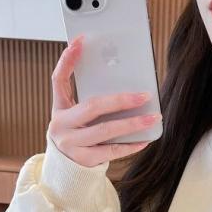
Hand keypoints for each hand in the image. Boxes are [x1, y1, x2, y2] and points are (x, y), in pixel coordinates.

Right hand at [48, 34, 160, 166]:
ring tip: (152, 118)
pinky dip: (130, 145)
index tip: (81, 40)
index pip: (59, 80)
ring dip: (132, 124)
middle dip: (121, 100)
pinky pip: (111, 151)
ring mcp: (71, 145)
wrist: (67, 171)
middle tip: (145, 95)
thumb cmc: (78, 137)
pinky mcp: (83, 160)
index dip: (67, 60)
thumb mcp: (75, 117)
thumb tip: (124, 86)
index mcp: (59, 109)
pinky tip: (145, 139)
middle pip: (92, 107)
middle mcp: (61, 126)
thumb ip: (90, 102)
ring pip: (105, 130)